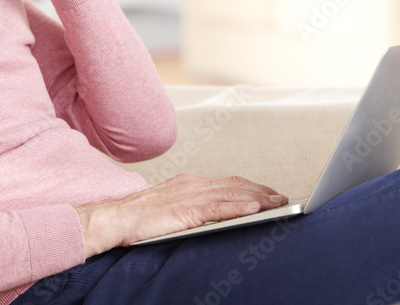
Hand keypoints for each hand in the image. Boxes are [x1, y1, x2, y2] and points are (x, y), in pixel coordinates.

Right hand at [73, 174, 286, 257]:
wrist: (116, 218)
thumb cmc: (139, 217)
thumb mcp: (172, 206)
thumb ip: (193, 207)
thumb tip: (215, 215)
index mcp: (190, 182)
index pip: (229, 182)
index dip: (253, 187)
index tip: (270, 194)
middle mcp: (193, 184)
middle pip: (236, 185)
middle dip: (263, 191)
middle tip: (283, 198)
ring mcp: (189, 195)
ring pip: (232, 194)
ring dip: (259, 199)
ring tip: (278, 204)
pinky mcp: (185, 210)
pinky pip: (218, 208)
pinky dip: (238, 208)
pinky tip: (254, 210)